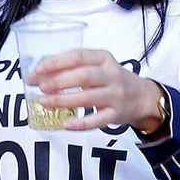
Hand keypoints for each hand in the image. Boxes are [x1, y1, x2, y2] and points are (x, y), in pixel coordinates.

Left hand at [30, 50, 166, 132]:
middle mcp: (111, 75)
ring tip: (45, 102)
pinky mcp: (116, 113)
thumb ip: (70, 68)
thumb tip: (37, 75)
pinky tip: (66, 124)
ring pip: (87, 98)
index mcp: (103, 58)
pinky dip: (80, 123)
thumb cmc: (110, 80)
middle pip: (82, 76)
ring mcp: (115, 95)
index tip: (38, 70)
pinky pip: (97, 120)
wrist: (142, 97)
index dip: (56, 63)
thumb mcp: (95, 66)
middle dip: (58, 81)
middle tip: (41, 87)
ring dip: (63, 100)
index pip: (78, 56)